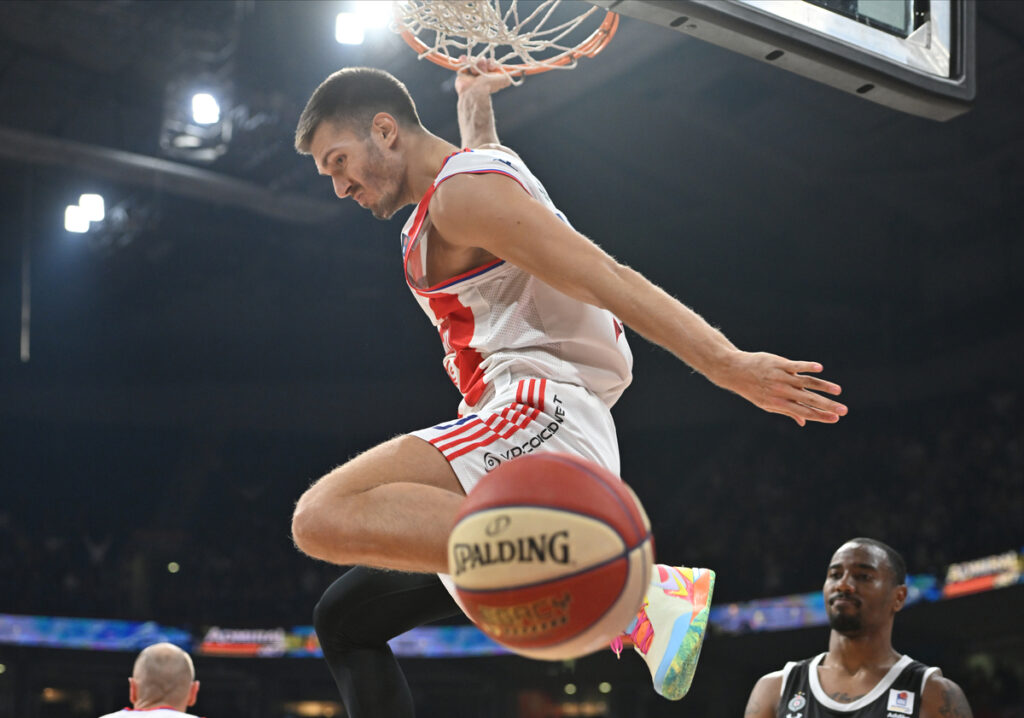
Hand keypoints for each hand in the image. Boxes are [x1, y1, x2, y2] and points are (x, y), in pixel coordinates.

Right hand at [454, 56, 513, 95]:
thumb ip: (509, 76)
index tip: (492, 66)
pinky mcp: (464, 72)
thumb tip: (521, 72)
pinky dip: (464, 60)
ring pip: (474, 60)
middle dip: (483, 63)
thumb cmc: (489, 87)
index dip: (492, 63)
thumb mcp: (503, 81)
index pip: (491, 63)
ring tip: (475, 72)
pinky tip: (463, 58)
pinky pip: (464, 62)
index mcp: (491, 74)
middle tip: (483, 69)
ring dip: (475, 64)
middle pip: (483, 60)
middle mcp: (482, 73)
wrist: (475, 91)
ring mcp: (472, 72)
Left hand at [721, 352, 846, 425]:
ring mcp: (781, 377)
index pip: (805, 411)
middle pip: (809, 399)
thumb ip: (787, 411)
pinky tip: (819, 368)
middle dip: (827, 406)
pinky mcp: (780, 364)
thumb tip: (804, 421)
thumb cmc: (753, 389)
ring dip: (823, 387)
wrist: (735, 371)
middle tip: (844, 410)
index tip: (836, 418)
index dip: (821, 415)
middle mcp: (782, 392)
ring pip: (806, 382)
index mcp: (779, 403)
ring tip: (838, 391)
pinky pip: (796, 366)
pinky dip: (807, 367)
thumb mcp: (767, 404)